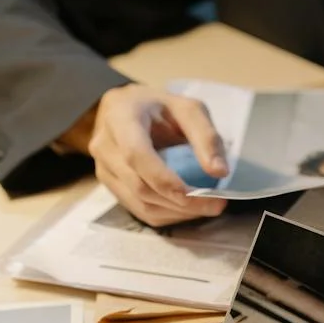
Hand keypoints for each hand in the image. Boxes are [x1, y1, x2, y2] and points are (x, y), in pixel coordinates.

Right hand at [83, 85, 229, 225]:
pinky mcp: (111, 187)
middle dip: (181, 202)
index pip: (137, 155)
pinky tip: (189, 209)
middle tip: (216, 204)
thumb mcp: (188, 108)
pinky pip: (139, 210)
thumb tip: (220, 172)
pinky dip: (168, 215)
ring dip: (177, 213)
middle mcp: (105, 147)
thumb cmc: (159, 107)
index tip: (199, 194)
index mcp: (120, 118)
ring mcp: (104, 170)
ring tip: (207, 207)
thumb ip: (206, 136)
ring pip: (140, 204)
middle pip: (141, 187)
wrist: (126, 110)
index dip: (166, 180)